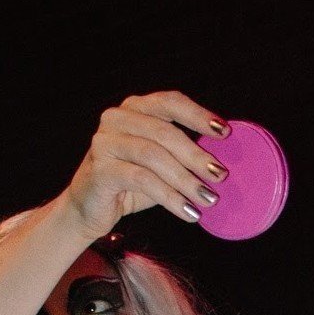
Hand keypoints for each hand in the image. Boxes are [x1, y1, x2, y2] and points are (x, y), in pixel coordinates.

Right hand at [61, 90, 231, 238]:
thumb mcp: (159, 164)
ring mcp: (105, 142)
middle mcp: (117, 118)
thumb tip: (220, 163)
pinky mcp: (101, 170)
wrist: (88, 208)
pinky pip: (143, 180)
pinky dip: (170, 197)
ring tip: (208, 199)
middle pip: (165, 132)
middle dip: (197, 155)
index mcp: (134, 109)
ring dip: (186, 180)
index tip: (224, 132)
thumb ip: (181, 155)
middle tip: (221, 176)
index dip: (198, 115)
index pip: (169, 102)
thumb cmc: (130, 184)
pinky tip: (189, 212)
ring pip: (154, 156)